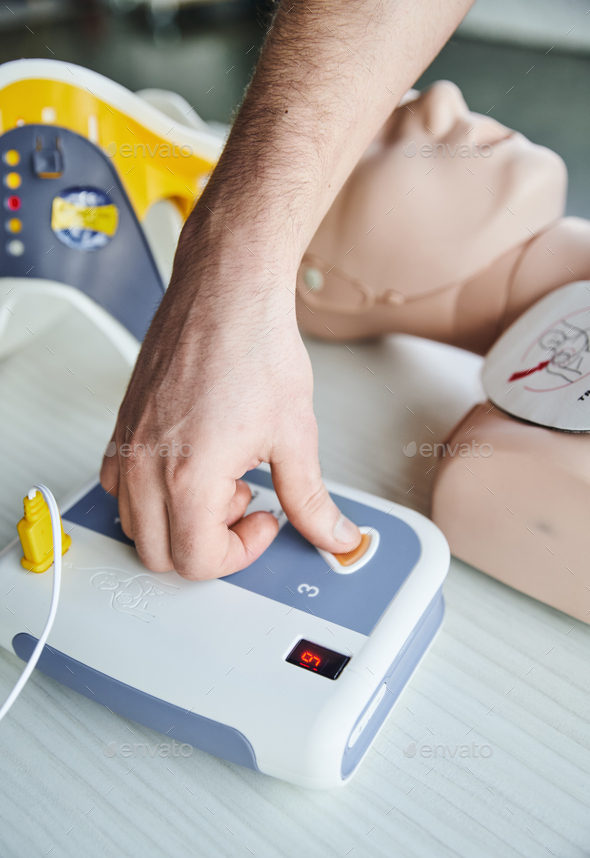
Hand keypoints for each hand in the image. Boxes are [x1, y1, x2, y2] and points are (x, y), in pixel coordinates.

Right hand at [100, 217, 360, 578]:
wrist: (228, 289)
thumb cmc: (255, 345)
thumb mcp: (296, 435)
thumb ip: (312, 501)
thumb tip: (335, 536)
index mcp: (189, 476)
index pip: (197, 561)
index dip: (241, 554)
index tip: (265, 521)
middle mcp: (146, 465)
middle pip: (160, 554)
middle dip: (207, 546)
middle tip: (244, 508)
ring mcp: (127, 444)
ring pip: (135, 523)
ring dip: (178, 521)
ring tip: (220, 484)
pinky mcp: (123, 424)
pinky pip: (117, 484)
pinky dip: (150, 494)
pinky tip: (189, 466)